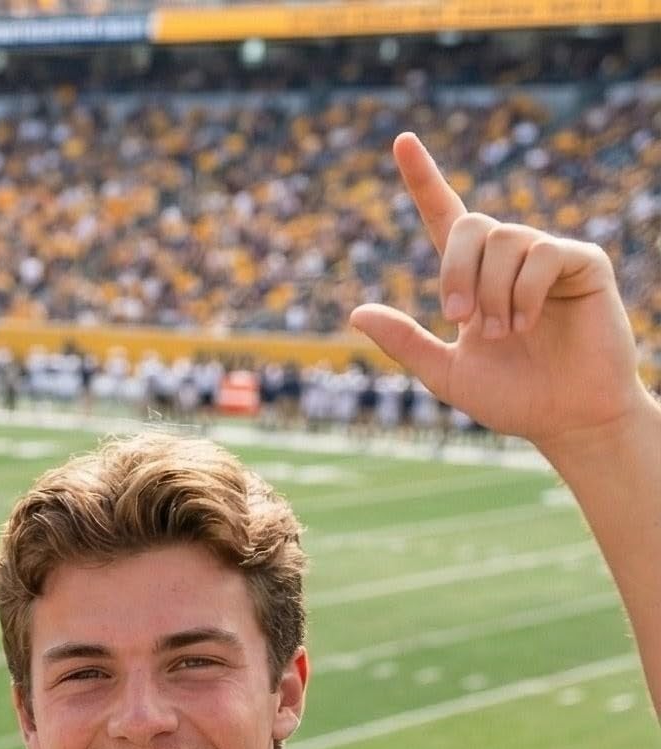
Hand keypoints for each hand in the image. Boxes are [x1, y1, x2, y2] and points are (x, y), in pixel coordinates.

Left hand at [349, 133, 646, 460]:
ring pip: (504, 240)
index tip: (400, 141)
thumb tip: (355, 312)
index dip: (423, 179)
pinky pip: (541, 252)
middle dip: (454, 272)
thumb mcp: (445, 373)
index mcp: (473, 279)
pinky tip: (527, 323)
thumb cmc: (511, 398)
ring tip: (503, 332)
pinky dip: (524, 292)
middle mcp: (508, 259)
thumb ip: (404, 342)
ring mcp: (547, 256)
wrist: (566, 418)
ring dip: (492, 293)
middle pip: (470, 226)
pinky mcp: (582, 261)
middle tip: (460, 321)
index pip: (444, 217)